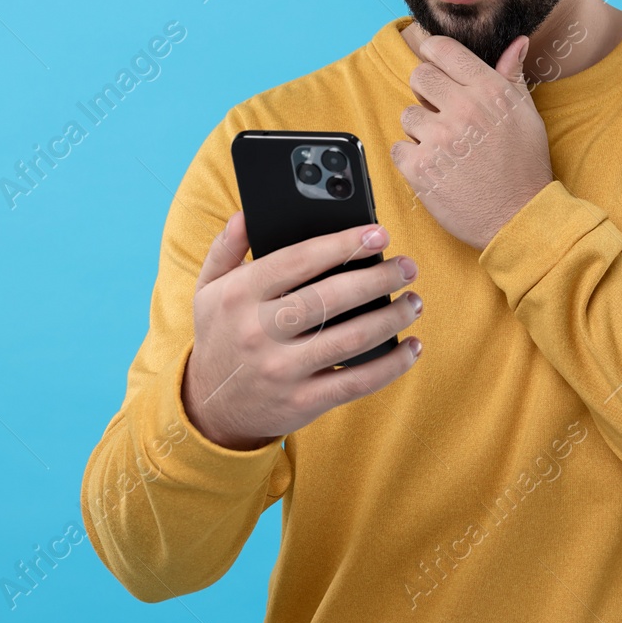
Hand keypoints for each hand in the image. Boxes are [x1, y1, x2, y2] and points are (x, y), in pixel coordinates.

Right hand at [181, 213, 422, 450]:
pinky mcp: (303, 402)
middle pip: (332, 297)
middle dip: (379, 277)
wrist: (209, 409)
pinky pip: (357, 382)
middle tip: (407, 266)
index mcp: (239, 296)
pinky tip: (412, 347)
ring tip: (413, 301)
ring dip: (392, 317)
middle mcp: (259, 332)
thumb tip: (245, 214)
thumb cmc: (220, 337)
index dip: (343, 243)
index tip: (379, 234)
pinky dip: (392, 364)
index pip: (298, 260)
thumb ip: (225, 248)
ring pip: (352, 338)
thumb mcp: (208, 289)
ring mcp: (283, 370)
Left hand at [390, 30, 554, 250]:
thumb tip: (515, 42)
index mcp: (489, 91)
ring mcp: (439, 138)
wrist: (519, 219)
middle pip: (419, 76)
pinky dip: (412, 160)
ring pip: (407, 115)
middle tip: (442, 114)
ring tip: (445, 149)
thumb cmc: (524, 168)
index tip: (434, 65)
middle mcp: (463, 109)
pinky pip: (398, 148)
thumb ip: (512, 76)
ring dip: (420, 131)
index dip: (433, 54)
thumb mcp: (526, 116)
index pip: (443, 49)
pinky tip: (436, 170)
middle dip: (426, 93)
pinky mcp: (420, 168)